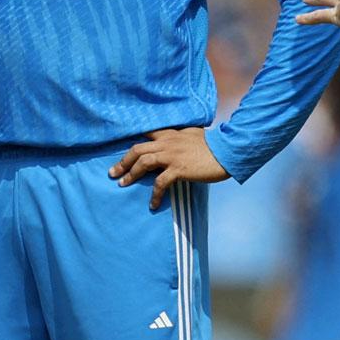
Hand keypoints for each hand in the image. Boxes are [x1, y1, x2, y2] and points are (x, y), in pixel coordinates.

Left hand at [109, 128, 229, 210]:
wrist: (227, 151)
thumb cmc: (215, 145)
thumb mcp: (195, 135)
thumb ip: (183, 137)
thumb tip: (180, 141)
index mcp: (171, 134)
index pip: (147, 134)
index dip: (133, 143)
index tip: (123, 152)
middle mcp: (168, 142)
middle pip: (137, 149)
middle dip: (123, 161)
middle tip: (113, 172)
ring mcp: (172, 155)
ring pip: (143, 163)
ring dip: (130, 174)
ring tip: (122, 184)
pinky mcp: (178, 169)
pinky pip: (160, 183)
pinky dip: (154, 195)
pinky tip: (152, 205)